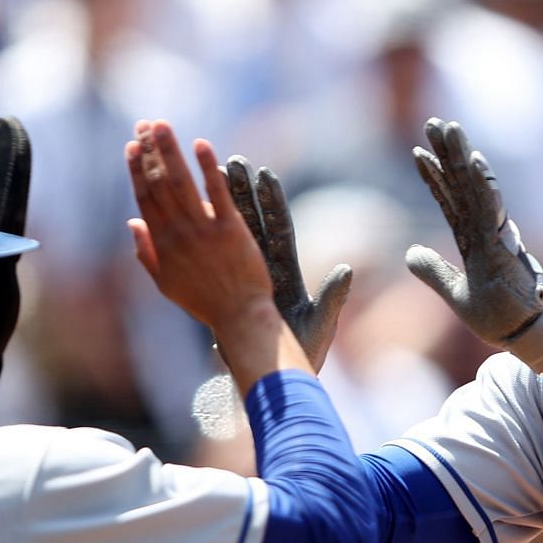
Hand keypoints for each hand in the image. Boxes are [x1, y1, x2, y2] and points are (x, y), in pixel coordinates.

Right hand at [126, 119, 305, 390]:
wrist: (239, 316)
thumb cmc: (203, 302)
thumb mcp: (165, 283)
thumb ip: (146, 252)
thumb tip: (132, 222)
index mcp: (161, 244)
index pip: (145, 198)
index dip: (137, 170)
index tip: (132, 146)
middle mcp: (178, 233)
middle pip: (159, 184)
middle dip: (150, 152)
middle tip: (144, 124)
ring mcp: (204, 230)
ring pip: (181, 183)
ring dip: (170, 151)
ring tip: (161, 125)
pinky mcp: (230, 229)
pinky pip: (217, 193)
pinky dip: (207, 168)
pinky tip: (201, 145)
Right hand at [223, 156, 351, 370]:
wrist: (279, 380)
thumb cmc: (301, 355)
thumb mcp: (320, 323)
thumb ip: (333, 295)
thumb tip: (347, 268)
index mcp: (287, 275)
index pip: (279, 230)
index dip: (271, 203)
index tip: (264, 175)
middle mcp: (267, 272)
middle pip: (254, 224)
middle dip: (244, 194)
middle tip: (234, 162)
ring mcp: (249, 279)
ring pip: (233, 238)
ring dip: (223, 207)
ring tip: (212, 175)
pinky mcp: (236, 291)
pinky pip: (219, 261)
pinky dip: (209, 237)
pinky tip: (195, 211)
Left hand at [405, 117, 542, 374]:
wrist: (524, 335)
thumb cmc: (498, 315)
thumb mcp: (455, 294)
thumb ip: (433, 271)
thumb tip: (409, 253)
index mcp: (472, 238)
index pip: (448, 200)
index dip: (434, 176)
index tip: (417, 151)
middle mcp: (485, 230)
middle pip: (462, 184)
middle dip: (448, 152)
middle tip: (433, 121)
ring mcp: (495, 234)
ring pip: (476, 187)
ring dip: (462, 156)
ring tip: (449, 128)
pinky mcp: (504, 245)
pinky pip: (492, 209)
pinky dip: (483, 184)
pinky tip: (473, 160)